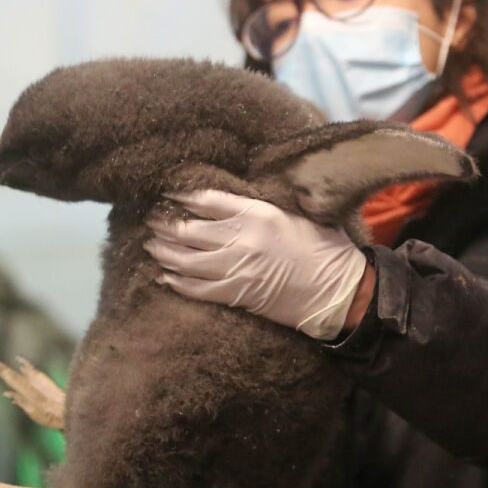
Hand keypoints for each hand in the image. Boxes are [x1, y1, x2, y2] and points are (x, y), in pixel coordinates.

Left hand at [146, 189, 371, 339]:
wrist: (337, 291)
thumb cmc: (322, 248)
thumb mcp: (294, 213)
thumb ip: (260, 206)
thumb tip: (230, 199)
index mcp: (258, 214)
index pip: (207, 201)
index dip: (182, 196)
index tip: (168, 193)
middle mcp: (242, 240)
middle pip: (188, 230)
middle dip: (164, 224)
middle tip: (151, 220)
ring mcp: (236, 269)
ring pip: (185, 260)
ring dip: (163, 252)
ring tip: (150, 244)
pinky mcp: (235, 295)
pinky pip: (196, 289)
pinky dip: (176, 282)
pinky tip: (163, 276)